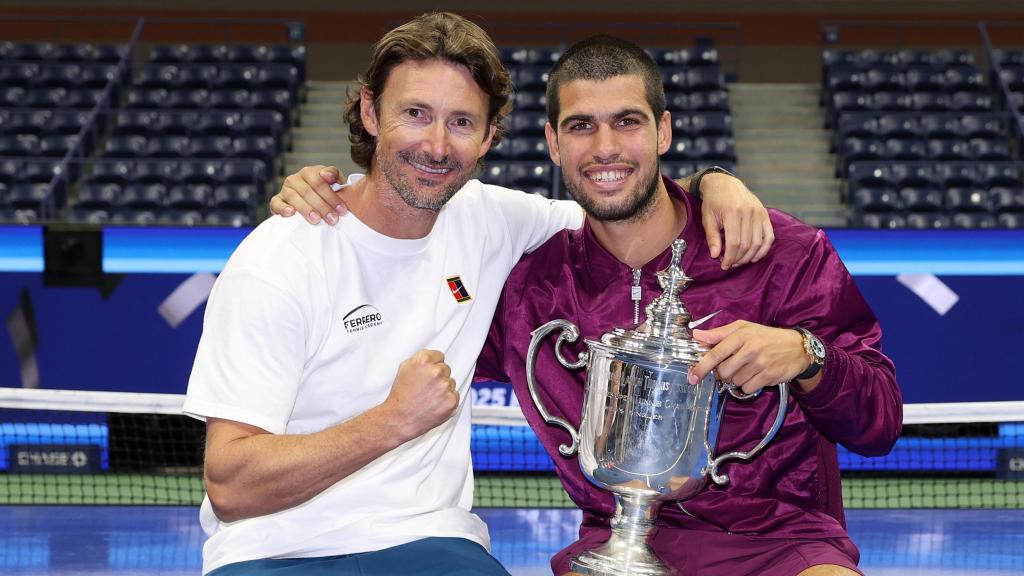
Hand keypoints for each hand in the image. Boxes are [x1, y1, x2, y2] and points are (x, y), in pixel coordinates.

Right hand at [269, 165, 347, 224]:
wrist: (309, 200)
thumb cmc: (323, 192)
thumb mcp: (333, 182)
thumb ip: (334, 176)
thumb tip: (330, 176)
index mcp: (309, 172)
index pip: (319, 182)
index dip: (331, 196)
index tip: (342, 209)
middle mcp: (295, 179)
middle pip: (308, 191)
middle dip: (322, 206)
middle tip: (333, 219)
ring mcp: (285, 190)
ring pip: (293, 197)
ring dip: (306, 209)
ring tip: (317, 220)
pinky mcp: (277, 201)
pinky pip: (276, 203)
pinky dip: (283, 208)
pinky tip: (291, 213)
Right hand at [383, 349, 458, 440]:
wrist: (400, 419)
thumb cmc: (401, 395)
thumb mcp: (405, 368)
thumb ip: (421, 359)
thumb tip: (434, 357)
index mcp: (424, 360)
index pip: (439, 356)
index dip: (432, 365)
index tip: (427, 374)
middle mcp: (436, 371)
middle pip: (446, 369)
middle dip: (438, 377)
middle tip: (425, 388)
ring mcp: (445, 386)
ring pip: (451, 382)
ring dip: (443, 389)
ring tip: (428, 397)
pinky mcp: (452, 400)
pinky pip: (454, 395)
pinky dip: (447, 400)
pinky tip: (434, 404)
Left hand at [688, 321, 807, 394]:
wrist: (797, 347)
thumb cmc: (766, 337)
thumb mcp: (744, 328)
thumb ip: (719, 333)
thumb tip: (697, 335)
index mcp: (741, 335)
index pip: (715, 353)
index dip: (701, 366)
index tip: (693, 376)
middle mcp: (750, 349)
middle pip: (723, 371)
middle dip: (723, 373)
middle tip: (732, 366)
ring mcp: (760, 363)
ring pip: (735, 381)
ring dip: (737, 378)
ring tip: (747, 368)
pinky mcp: (769, 376)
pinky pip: (747, 388)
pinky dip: (748, 385)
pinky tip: (755, 375)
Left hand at [697, 173, 774, 269]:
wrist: (724, 183)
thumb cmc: (713, 202)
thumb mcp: (708, 218)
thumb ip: (712, 237)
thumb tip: (715, 256)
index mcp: (732, 213)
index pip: (734, 243)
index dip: (730, 257)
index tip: (724, 265)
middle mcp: (748, 212)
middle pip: (747, 244)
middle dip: (738, 258)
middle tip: (730, 264)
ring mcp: (758, 212)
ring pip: (758, 242)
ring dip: (749, 256)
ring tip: (740, 261)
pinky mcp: (764, 213)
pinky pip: (769, 236)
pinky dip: (764, 249)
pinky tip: (755, 256)